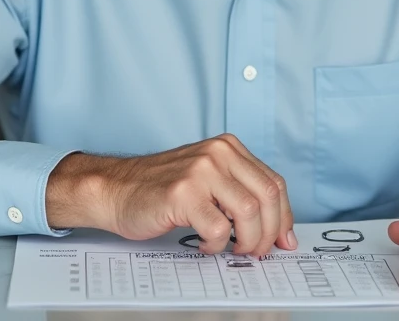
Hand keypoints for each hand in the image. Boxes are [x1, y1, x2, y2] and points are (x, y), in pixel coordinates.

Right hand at [46, 133, 296, 256]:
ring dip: (247, 241)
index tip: (283, 239)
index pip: (274, 183)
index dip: (284, 217)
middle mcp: (218, 154)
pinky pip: (219, 229)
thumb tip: (278, 230)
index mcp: (228, 148)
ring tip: (233, 249)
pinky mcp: (183, 193)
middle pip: (268, 198)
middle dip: (269, 233)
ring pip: (250, 214)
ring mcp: (200, 171)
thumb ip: (240, 194)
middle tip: (257, 251)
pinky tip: (206, 244)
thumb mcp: (207, 178)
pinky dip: (217, 245)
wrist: (115, 189)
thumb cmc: (160, 189)